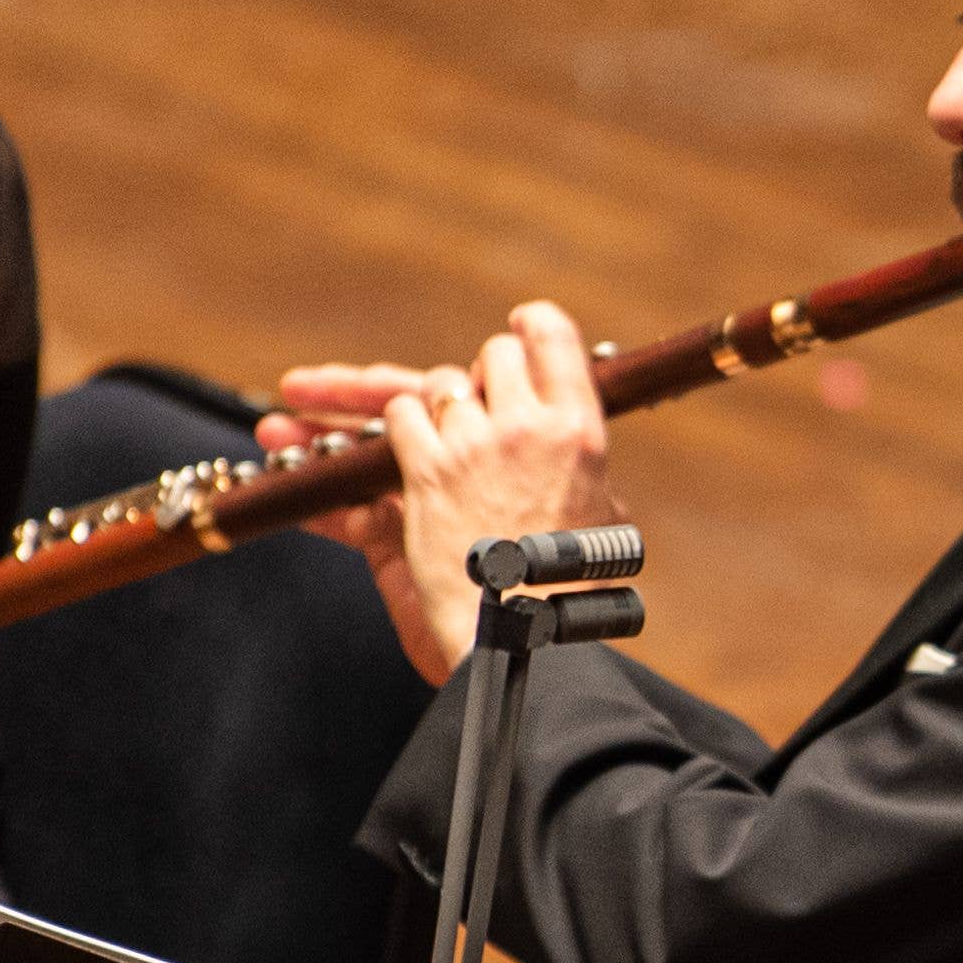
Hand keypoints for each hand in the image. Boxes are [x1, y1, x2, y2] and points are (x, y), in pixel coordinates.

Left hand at [300, 304, 627, 680]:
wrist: (528, 637)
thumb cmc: (569, 594)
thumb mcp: (597, 524)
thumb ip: (582, 481)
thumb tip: (589, 473)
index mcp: (581, 433)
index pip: (555, 339)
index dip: (531, 326)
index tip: (518, 325)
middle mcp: (529, 425)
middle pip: (491, 357)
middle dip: (472, 379)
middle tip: (449, 401)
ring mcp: (476, 444)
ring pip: (436, 386)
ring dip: (417, 407)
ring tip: (376, 423)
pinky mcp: (427, 470)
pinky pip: (398, 418)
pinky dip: (384, 433)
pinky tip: (366, 448)